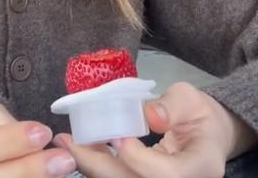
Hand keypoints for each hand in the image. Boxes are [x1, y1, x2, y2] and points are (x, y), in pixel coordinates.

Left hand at [55, 82, 254, 176]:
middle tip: (68, 140)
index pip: (168, 174)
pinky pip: (118, 177)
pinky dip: (95, 164)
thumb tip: (149, 115)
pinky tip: (77, 145)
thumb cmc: (198, 114)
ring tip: (66, 142)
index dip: (139, 159)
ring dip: (91, 164)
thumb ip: (172, 106)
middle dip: (99, 164)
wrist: (205, 134)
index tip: (118, 136)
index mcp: (202, 166)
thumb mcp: (191, 100)